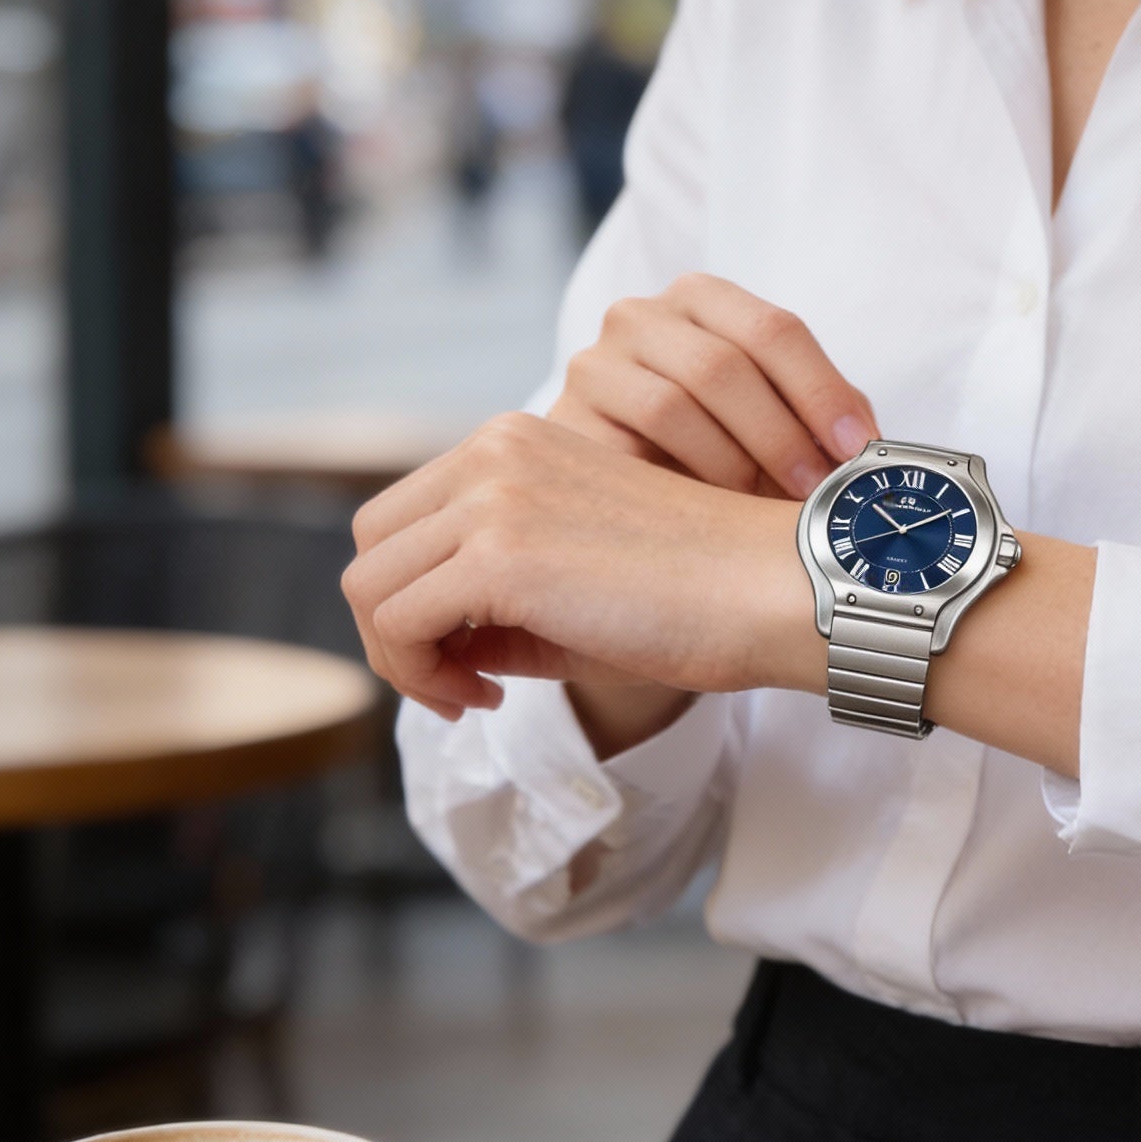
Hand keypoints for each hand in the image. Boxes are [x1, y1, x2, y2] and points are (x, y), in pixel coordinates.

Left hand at [342, 412, 815, 723]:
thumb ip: (495, 602)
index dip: (417, 596)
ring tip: (474, 693)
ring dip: (405, 659)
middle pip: (372, 545)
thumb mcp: (575, 581)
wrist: (769, 587)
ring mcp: (493, 497)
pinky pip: (400, 624)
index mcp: (514, 444)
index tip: (475, 656)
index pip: (405, 517)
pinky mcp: (500, 553)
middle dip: (395, 627)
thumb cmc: (696, 593)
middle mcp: (493, 453)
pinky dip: (422, 676)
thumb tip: (426, 648)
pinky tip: (489, 697)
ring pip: (371, 586)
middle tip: (460, 681)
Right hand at [547, 273, 878, 499]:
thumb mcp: (769, 419)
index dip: (822, 392)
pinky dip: (679, 487)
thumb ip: (817, 419)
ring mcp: (595, 363)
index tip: (859, 449)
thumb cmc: (709, 449)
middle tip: (816, 494)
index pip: (775, 330)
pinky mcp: (564, 419)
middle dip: (781, 437)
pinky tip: (707, 521)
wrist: (607, 489)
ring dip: (733, 467)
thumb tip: (872, 450)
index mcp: (701, 298)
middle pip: (725, 366)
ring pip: (675, 405)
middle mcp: (641, 315)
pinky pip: (627, 450)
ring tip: (764, 512)